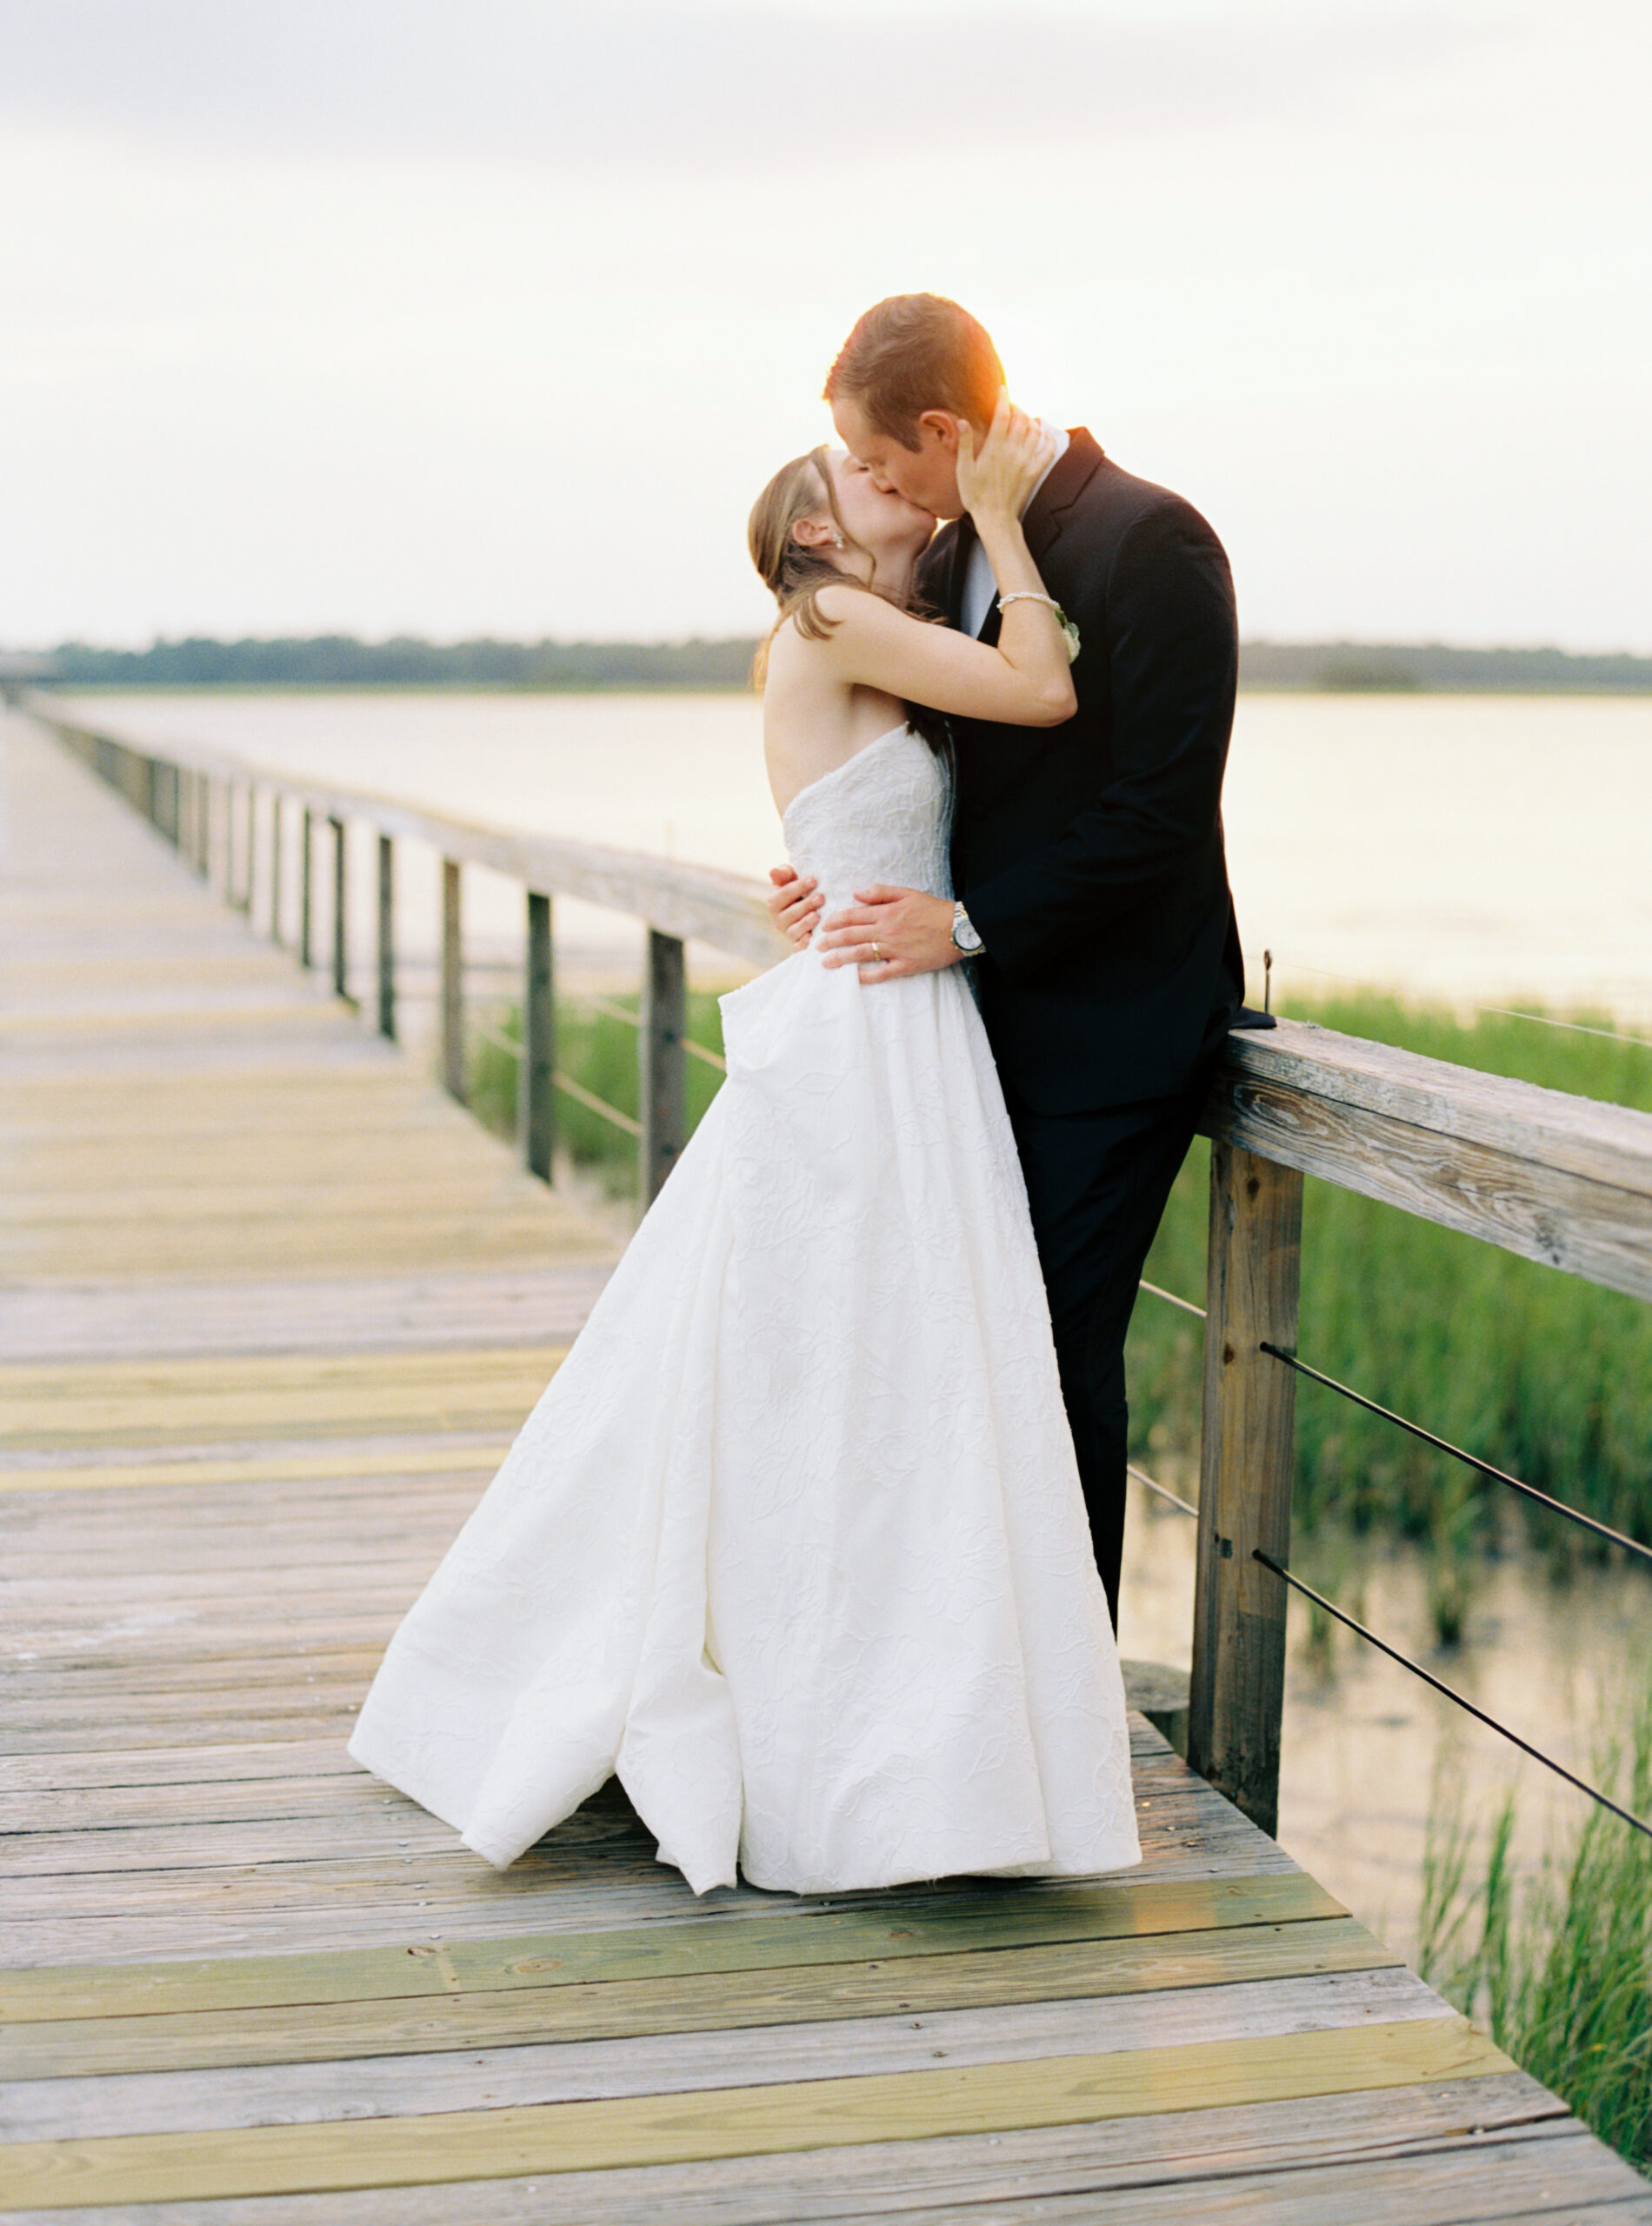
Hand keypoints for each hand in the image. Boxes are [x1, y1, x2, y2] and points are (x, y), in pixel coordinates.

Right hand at [766, 863, 822, 945]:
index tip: (814, 880)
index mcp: (774, 902)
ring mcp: (788, 933)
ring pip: (794, 931)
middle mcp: (778, 920)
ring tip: (817, 916)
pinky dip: (804, 944)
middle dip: (805, 905)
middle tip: (821, 898)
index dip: (798, 887)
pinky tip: (813, 937)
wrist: (812, 906)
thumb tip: (773, 871)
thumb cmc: (801, 888)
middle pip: (789, 914)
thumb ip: (783, 873)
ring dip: (805, 923)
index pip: (783, 894)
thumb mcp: (791, 878)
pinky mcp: (798, 945)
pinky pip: (799, 947)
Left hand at [816, 885, 961, 981]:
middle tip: (816, 946)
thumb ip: (881, 892)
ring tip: (826, 963)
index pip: (853, 915)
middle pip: (851, 935)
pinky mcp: (905, 965)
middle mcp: (887, 931)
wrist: (959, 927)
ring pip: (861, 954)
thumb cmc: (934, 909)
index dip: (835, 921)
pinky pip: (881, 973)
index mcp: (886, 912)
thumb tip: (857, 894)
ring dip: (840, 958)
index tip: (823, 926)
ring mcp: (895, 949)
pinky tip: (853, 978)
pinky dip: (866, 976)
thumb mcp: (907, 893)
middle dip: (831, 941)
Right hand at [956, 390, 1056, 523]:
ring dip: (1031, 419)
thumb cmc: (975, 495)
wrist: (995, 518)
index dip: (1003, 399)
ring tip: (1025, 418)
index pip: (1002, 415)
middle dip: (1016, 408)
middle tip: (1011, 407)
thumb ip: (965, 444)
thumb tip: (962, 421)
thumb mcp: (964, 470)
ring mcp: (1026, 461)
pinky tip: (1044, 433)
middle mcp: (1012, 451)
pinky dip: (1048, 438)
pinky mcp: (1035, 471)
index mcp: (994, 448)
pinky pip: (1048, 449)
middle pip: (1020, 418)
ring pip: (1035, 430)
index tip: (1002, 389)